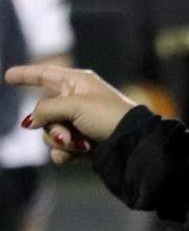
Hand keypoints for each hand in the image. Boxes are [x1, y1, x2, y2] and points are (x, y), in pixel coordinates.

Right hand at [5, 65, 136, 163]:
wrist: (133, 143)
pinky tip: (77, 155)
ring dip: (60, 141)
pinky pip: (60, 148)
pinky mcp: (83, 142)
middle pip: (44, 113)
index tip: (7, 76)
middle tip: (66, 134)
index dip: (26, 75)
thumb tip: (30, 123)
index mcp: (77, 82)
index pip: (45, 75)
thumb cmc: (109, 116)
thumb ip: (46, 110)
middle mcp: (76, 100)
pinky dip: (65, 153)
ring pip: (50, 133)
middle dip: (51, 127)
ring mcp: (79, 122)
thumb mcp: (74, 106)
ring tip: (80, 144)